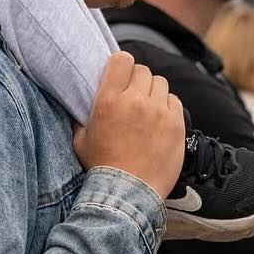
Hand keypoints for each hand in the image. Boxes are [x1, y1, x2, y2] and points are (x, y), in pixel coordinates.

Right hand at [73, 52, 186, 198]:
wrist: (127, 193)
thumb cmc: (101, 168)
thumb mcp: (80, 140)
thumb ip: (80, 118)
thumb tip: (78, 107)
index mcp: (109, 100)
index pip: (122, 60)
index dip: (122, 64)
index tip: (121, 74)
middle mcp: (134, 101)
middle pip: (142, 70)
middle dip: (137, 80)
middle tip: (134, 96)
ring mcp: (158, 112)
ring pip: (160, 83)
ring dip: (153, 92)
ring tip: (148, 108)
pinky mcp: (176, 124)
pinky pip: (174, 101)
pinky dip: (168, 107)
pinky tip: (160, 120)